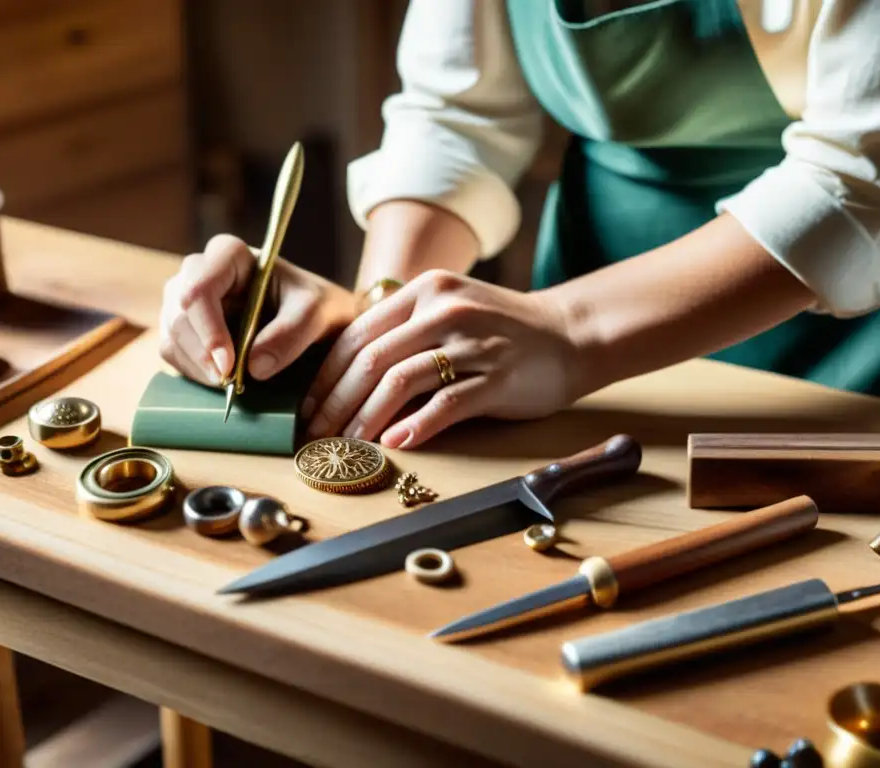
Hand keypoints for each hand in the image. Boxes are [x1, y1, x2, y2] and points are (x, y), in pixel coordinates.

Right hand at [159, 234, 356, 385]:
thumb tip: (254, 367)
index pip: (201, 288)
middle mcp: (198, 271)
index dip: (209, 329)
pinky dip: (193, 372)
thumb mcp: (316, 312)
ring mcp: (184, 298)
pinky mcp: (182, 326)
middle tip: (231, 384)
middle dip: (203, 354)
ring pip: (171, 335)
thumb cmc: (313, 305)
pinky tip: (221, 381)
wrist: (311, 318)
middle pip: (180, 314)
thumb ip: (291, 333)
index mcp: (228, 254)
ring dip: (198, 366)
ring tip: (230, 385)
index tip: (229, 366)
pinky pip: (172, 351)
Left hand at [302, 270, 580, 448]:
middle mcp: (444, 309)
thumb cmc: (502, 330)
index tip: (308, 408)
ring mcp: (472, 342)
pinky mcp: (497, 375)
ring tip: (346, 447)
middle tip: (315, 436)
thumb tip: (345, 379)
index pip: (357, 334)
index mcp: (424, 291)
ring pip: (400, 381)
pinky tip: (394, 444)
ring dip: (365, 419)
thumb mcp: (449, 311)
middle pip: (370, 359)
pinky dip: (415, 426)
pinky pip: (445, 403)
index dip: (325, 376)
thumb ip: (404, 332)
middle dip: (335, 402)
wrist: (571, 333)